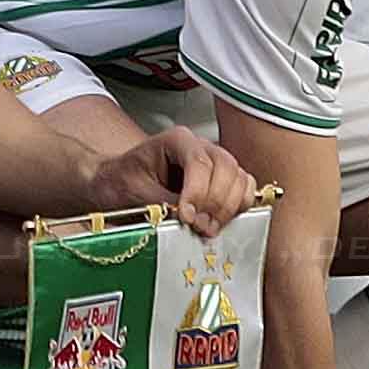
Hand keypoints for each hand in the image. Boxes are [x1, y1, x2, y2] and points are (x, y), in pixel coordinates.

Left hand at [124, 127, 256, 238]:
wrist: (122, 184)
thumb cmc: (127, 182)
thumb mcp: (137, 192)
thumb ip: (165, 204)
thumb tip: (191, 219)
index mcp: (176, 140)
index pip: (199, 162)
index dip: (197, 192)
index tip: (187, 216)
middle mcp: (201, 147)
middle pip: (226, 168)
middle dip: (215, 202)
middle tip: (199, 226)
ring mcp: (216, 162)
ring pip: (240, 178)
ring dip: (228, 208)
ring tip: (207, 228)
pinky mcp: (225, 181)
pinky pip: (246, 189)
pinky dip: (239, 207)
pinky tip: (220, 221)